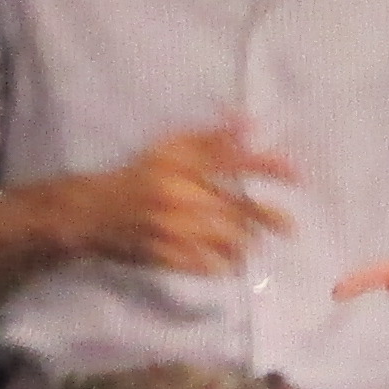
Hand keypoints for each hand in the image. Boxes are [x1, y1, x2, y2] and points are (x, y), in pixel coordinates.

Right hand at [73, 120, 295, 274]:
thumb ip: (210, 139)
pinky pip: (203, 265)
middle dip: (268, 219)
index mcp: (179, 167)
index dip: (266, 167)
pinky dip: (221, 266)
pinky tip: (229, 264)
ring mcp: (171, 230)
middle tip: (288, 228)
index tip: (297, 175)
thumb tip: (249, 123)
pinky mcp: (163, 255)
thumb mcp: (169, 150)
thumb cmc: (137, 176)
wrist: (91, 212)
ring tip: (255, 246)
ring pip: (225, 242)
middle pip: (236, 209)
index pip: (232, 162)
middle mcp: (179, 196)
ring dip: (246, 245)